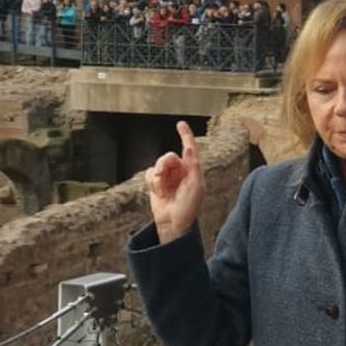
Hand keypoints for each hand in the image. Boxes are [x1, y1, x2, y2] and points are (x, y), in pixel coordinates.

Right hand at [145, 120, 204, 242]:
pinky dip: (152, 182)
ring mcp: (167, 176)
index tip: (180, 124)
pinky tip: (157, 191)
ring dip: (158, 177)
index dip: (185, 135)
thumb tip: (189, 149)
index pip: (189, 148)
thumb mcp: (197, 186)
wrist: (173, 221)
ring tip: (162, 190)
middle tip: (163, 178)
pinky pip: (149, 173)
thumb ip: (193, 166)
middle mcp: (180, 170)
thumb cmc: (189, 206)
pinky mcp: (156, 182)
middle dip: (163, 166)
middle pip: (167, 157)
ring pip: (157, 164)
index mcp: (192, 169)